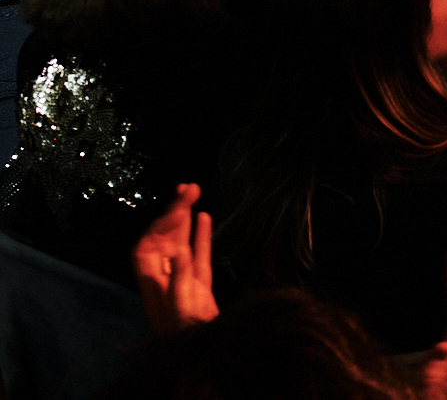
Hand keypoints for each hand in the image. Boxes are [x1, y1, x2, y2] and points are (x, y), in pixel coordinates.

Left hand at [133, 184, 218, 334]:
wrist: (198, 352)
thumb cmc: (185, 332)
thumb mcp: (180, 308)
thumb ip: (179, 280)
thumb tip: (180, 251)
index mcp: (151, 280)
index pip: (149, 243)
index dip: (161, 222)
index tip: (178, 206)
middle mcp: (163, 275)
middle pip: (164, 236)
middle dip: (173, 211)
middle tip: (189, 187)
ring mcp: (181, 277)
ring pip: (180, 240)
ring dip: (185, 216)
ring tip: (193, 192)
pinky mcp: (199, 282)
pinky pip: (199, 251)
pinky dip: (201, 234)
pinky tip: (205, 216)